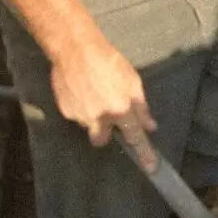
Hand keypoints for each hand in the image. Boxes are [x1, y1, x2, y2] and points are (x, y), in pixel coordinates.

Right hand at [49, 34, 157, 170]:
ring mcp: (81, 116)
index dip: (144, 154)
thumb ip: (141, 107)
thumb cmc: (109, 61)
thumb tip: (150, 126)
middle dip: (105, 131)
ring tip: (93, 93)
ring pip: (89, 126)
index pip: (135, 137)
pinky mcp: (66, 111)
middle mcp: (100, 117)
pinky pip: (77, 116)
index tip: (151, 168)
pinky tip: (81, 90)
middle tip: (106, 113)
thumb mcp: (132, 81)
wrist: (75, 49)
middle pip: (102, 140)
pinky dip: (80, 107)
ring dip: (93, 116)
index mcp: (120, 109)